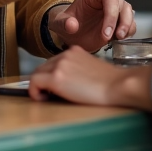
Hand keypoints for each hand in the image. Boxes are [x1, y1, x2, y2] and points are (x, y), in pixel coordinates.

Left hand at [28, 46, 151, 110]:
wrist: (118, 85)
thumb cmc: (112, 83)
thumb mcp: (92, 69)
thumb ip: (78, 70)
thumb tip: (67, 83)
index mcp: (74, 51)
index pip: (53, 62)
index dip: (51, 75)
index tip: (53, 87)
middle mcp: (65, 54)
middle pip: (43, 67)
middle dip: (44, 81)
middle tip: (50, 95)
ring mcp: (60, 65)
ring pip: (36, 74)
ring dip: (39, 87)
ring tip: (49, 98)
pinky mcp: (56, 78)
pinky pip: (33, 83)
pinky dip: (34, 92)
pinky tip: (43, 99)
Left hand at [47, 0, 133, 50]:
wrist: (71, 34)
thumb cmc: (67, 24)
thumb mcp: (59, 24)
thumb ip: (64, 23)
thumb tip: (72, 25)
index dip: (111, 12)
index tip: (106, 32)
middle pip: (122, 4)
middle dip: (122, 21)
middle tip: (116, 36)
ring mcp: (115, 8)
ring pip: (129, 13)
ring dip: (127, 26)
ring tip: (119, 38)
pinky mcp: (120, 20)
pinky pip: (130, 23)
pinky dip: (128, 31)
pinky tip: (119, 39)